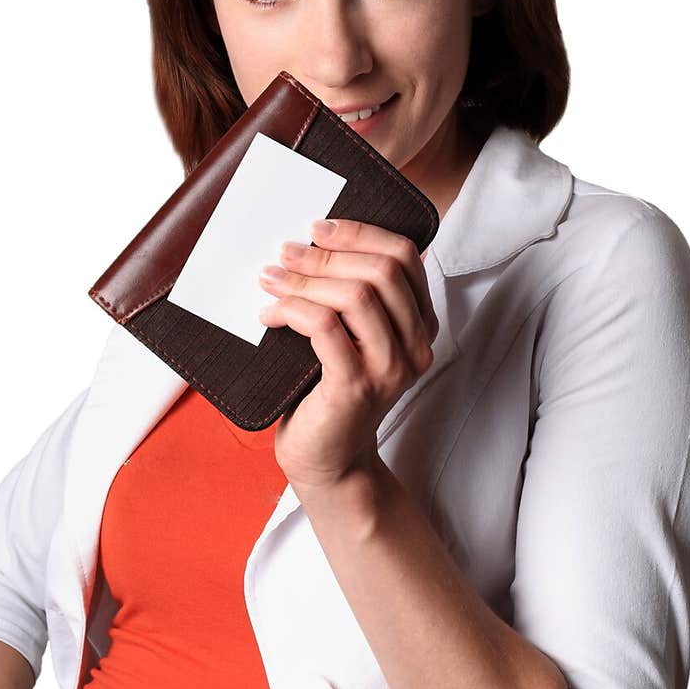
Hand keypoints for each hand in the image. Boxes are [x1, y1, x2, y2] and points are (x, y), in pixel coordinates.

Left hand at [257, 218, 438, 491]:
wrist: (327, 460)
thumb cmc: (327, 391)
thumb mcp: (349, 337)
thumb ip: (349, 297)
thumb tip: (307, 243)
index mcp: (419, 324)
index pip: (405, 257)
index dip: (361, 233)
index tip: (319, 228)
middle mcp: (415, 345)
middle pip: (382, 271)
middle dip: (327, 254)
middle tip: (285, 252)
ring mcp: (390, 368)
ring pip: (357, 296)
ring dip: (305, 280)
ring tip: (270, 279)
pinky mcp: (356, 387)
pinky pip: (325, 327)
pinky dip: (293, 310)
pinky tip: (269, 315)